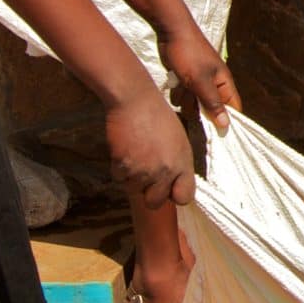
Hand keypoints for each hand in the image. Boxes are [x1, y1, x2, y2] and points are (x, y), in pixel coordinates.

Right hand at [106, 86, 197, 208]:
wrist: (135, 100)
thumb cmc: (158, 117)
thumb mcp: (179, 141)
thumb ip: (179, 165)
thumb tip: (174, 185)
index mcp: (183, 163)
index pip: (184, 197)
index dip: (175, 194)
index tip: (169, 189)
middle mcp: (165, 171)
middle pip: (155, 202)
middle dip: (149, 192)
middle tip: (146, 175)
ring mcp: (144, 170)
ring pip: (134, 190)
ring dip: (132, 178)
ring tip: (136, 154)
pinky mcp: (123, 165)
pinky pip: (119, 178)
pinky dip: (119, 168)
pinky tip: (125, 149)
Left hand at [158, 25, 238, 132]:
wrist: (171, 31)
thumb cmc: (189, 54)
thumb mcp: (200, 82)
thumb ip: (213, 103)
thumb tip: (226, 125)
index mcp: (224, 82)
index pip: (233, 108)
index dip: (227, 121)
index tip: (218, 136)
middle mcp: (214, 82)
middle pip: (212, 108)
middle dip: (202, 113)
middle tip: (193, 114)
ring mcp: (200, 80)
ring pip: (196, 102)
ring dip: (187, 103)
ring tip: (182, 94)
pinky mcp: (186, 78)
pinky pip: (184, 94)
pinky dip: (179, 93)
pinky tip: (174, 87)